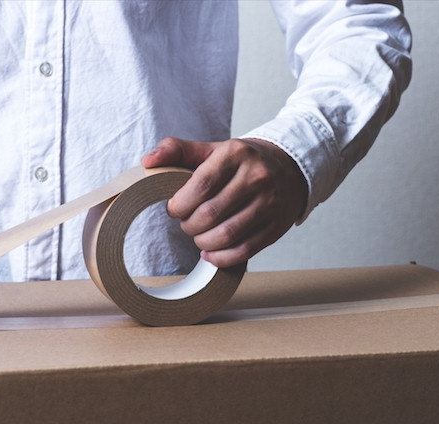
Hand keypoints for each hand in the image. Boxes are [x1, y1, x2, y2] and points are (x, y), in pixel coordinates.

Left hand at [141, 137, 307, 267]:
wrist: (291, 166)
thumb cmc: (242, 161)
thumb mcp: (213, 149)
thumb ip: (177, 150)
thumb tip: (147, 162)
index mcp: (236, 154)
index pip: (200, 186)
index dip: (180, 205)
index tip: (174, 209)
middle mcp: (256, 177)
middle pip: (210, 214)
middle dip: (189, 226)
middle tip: (187, 224)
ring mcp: (269, 203)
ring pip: (226, 236)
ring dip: (203, 243)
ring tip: (199, 237)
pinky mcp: (276, 227)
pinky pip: (244, 251)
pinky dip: (221, 258)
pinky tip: (211, 253)